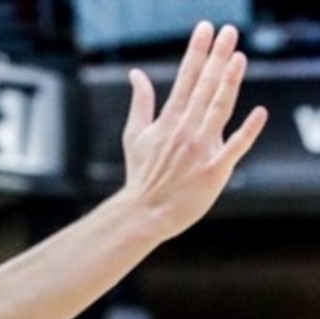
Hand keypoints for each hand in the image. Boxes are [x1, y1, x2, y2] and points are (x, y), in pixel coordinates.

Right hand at [120, 21, 266, 241]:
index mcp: (169, 121)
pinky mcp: (214, 171)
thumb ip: (140, 102)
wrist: (144, 214)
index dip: (197, 52)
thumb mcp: (134, 136)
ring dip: (229, 84)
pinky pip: (234, 148)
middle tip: (229, 31)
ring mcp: (200, 151)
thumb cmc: (142, 176)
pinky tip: (259, 113)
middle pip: (205, 88)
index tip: (206, 28)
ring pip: (218, 110)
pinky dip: (247, 132)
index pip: (186, 79)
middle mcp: (185, 131)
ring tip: (238, 58)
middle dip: (217, 58)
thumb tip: (136, 74)